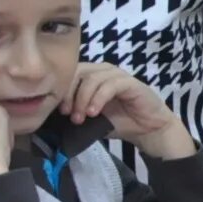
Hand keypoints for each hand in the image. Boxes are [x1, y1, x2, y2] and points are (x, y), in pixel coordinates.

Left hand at [62, 63, 196, 163]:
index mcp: (92, 76)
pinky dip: (98, 99)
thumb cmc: (120, 122)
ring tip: (81, 118)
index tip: (60, 112)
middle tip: (69, 114)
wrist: (148, 130)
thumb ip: (76, 110)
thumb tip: (54, 113)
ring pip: (92, 79)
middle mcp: (103, 71)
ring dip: (83, 99)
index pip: (70, 75)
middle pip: (78, 73)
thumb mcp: (92, 117)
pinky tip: (94, 113)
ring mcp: (117, 75)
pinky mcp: (130, 82)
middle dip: (70, 94)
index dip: (62, 91)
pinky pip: (109, 85)